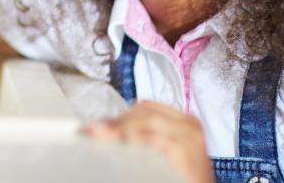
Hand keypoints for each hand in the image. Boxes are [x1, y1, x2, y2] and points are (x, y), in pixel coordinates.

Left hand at [85, 100, 214, 182]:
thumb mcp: (164, 152)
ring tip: (101, 135)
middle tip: (94, 131)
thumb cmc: (182, 177)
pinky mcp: (187, 152)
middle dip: (117, 120)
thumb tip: (105, 132)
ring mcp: (189, 137)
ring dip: (121, 127)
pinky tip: (122, 144)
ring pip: (149, 121)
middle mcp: (188, 124)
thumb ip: (143, 139)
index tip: (98, 125)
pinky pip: (156, 139)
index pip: (146, 107)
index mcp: (183, 121)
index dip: (120, 115)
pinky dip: (136, 138)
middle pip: (145, 111)